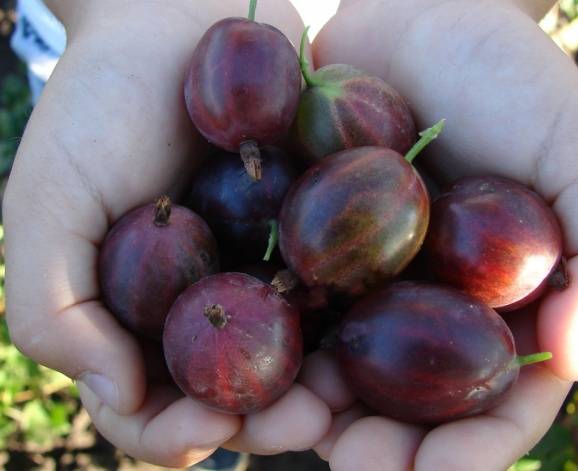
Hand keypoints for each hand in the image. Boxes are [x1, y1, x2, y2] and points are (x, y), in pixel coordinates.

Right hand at [3, 1, 331, 466]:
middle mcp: (206, 305)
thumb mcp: (48, 203)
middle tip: (301, 425)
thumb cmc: (101, 105)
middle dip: (265, 423)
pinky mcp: (318, 235)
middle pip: (236, 395)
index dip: (171, 432)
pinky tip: (373, 329)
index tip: (205, 427)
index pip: (149, 405)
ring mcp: (266, 272)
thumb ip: (54, 307)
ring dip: (319, 391)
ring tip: (339, 399)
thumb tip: (116, 395)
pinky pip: (340, 291)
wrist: (175, 18)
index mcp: (138, 314)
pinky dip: (354, 320)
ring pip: (296, 358)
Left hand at [295, 0, 577, 468]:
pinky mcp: (307, 250)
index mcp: (504, 306)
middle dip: (385, 449)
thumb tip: (572, 349)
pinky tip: (238, 366)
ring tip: (276, 435)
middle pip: (412, 406)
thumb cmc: (510, 78)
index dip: (477, 446)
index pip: (501, 401)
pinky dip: (266, 344)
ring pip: (339, 372)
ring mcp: (366, 285)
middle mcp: (432, 309)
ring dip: (310, 415)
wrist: (416, 13)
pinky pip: (285, 309)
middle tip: (352, 466)